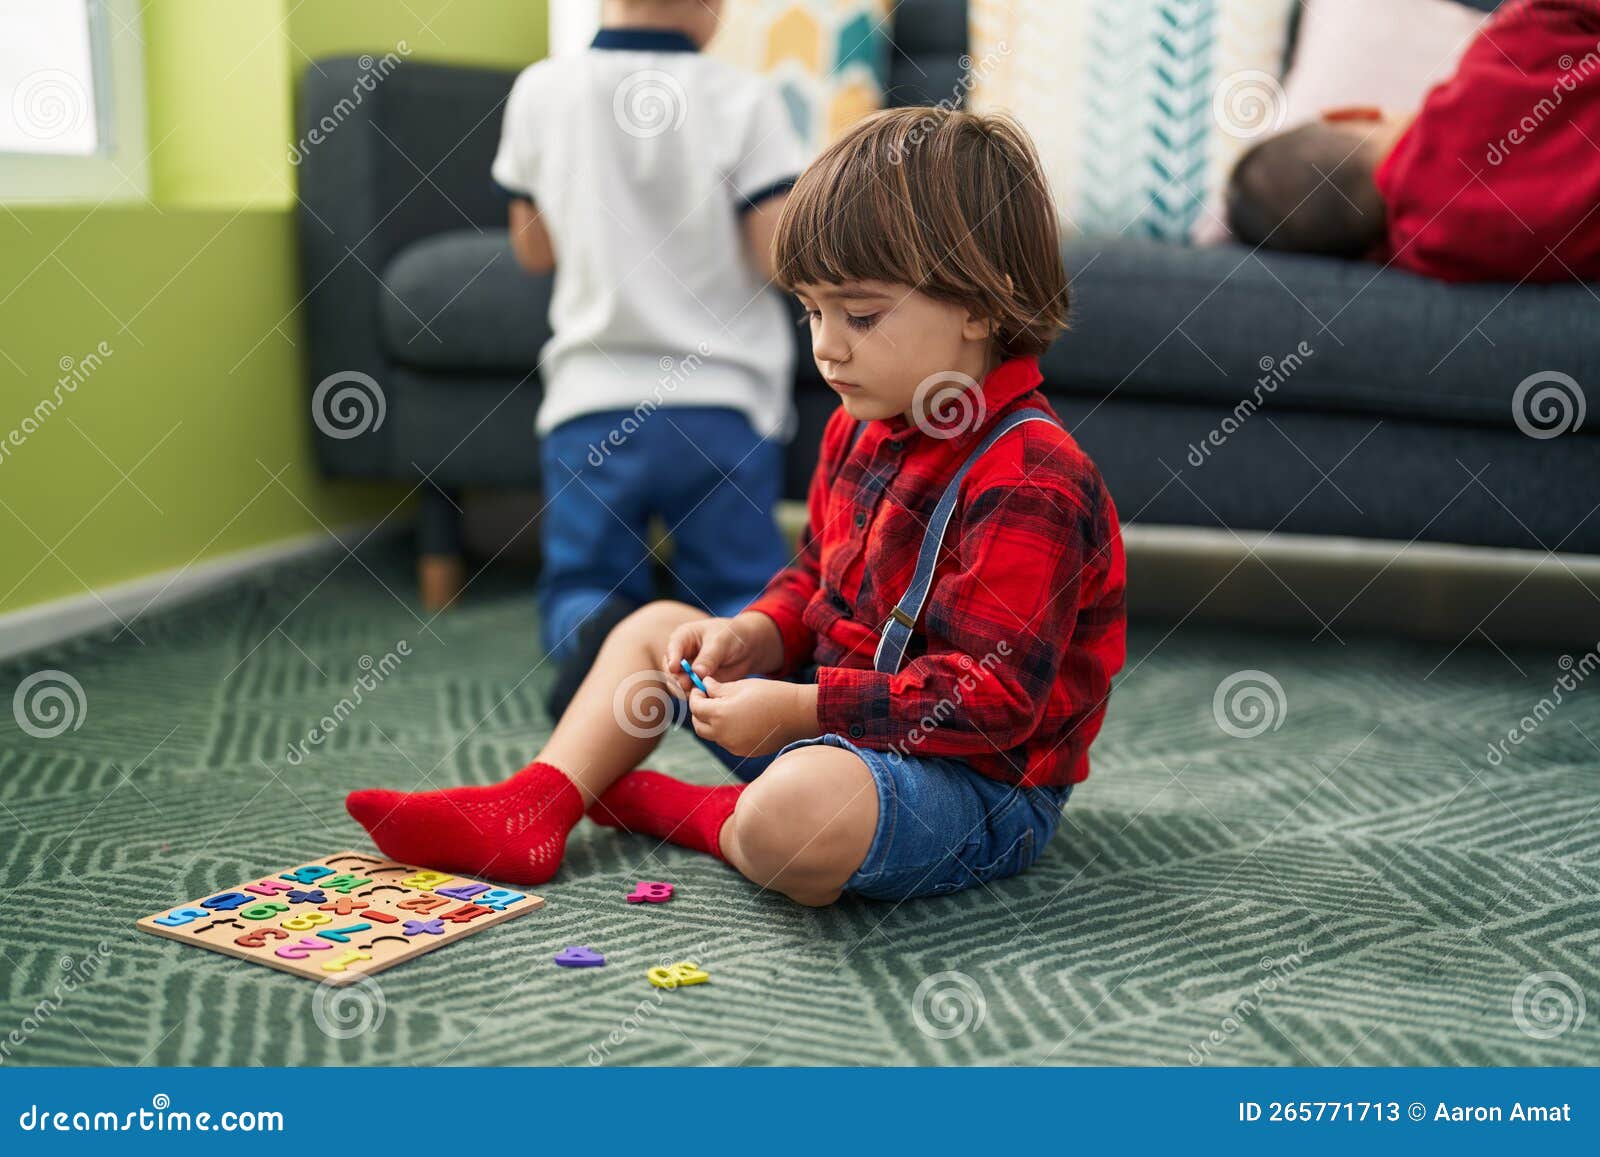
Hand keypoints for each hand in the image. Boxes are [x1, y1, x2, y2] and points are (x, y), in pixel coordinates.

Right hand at [664, 612, 782, 693]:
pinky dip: (697, 697)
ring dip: (688, 691)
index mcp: (682, 638)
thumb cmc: (732, 636)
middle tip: (688, 685)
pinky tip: (707, 696)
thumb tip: (697, 673)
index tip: (674, 668)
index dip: (672, 659)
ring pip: (679, 685)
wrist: (748, 648)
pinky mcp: (696, 685)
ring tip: (701, 691)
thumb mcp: (721, 642)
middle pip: (671, 671)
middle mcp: (680, 656)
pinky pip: (691, 694)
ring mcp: (687, 672)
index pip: (672, 649)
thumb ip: (709, 657)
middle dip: (678, 679)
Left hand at [687, 677, 817, 758]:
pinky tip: (739, 720)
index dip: (695, 695)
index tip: (701, 688)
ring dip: (712, 723)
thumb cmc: (770, 694)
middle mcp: (723, 734)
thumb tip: (704, 686)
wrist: (797, 714)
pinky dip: (726, 732)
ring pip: (712, 735)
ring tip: (726, 708)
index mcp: (720, 715)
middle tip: (708, 699)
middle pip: (699, 725)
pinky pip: (727, 742)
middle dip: (699, 712)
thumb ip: (717, 688)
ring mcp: (734, 746)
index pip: (696, 707)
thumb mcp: (741, 686)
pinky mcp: (744, 751)